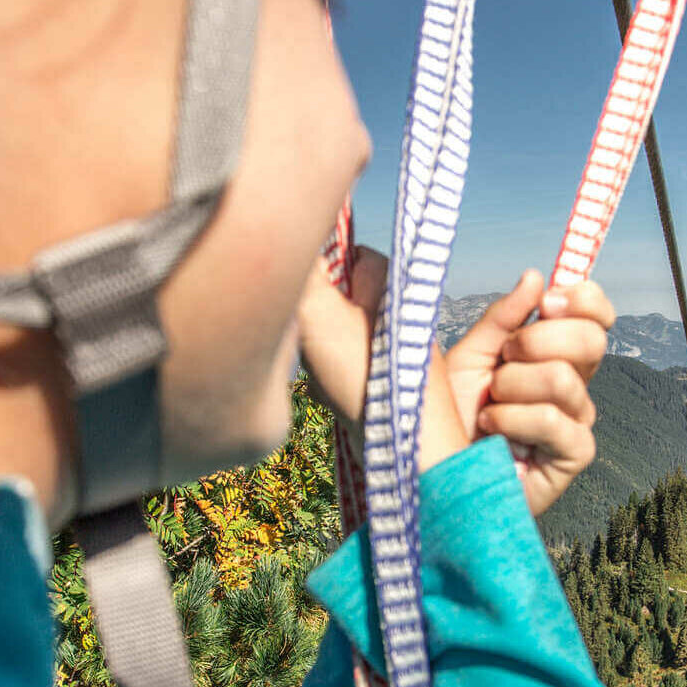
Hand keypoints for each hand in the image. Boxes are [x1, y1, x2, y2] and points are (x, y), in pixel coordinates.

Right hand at [298, 246, 468, 473]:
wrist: (406, 448)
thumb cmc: (366, 376)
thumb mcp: (319, 312)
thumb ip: (298, 272)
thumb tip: (280, 237)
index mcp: (387, 278)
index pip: (341, 251)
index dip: (315, 272)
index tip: (307, 299)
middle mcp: (393, 305)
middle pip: (332, 293)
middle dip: (312, 318)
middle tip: (314, 342)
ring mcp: (390, 342)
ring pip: (332, 332)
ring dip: (317, 352)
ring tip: (328, 372)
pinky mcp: (385, 375)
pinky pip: (343, 366)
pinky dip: (331, 380)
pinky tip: (335, 394)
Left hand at [444, 269, 615, 515]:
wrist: (438, 470)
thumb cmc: (453, 416)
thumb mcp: (471, 356)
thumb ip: (503, 318)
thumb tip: (536, 276)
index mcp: (558, 354)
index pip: (598, 315)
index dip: (581, 299)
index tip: (545, 302)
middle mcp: (576, 385)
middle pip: (590, 340)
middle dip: (535, 341)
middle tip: (502, 362)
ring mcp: (578, 420)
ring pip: (561, 379)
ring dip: (510, 387)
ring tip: (488, 405)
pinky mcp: (574, 455)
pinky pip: (552, 419)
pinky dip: (512, 419)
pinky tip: (492, 429)